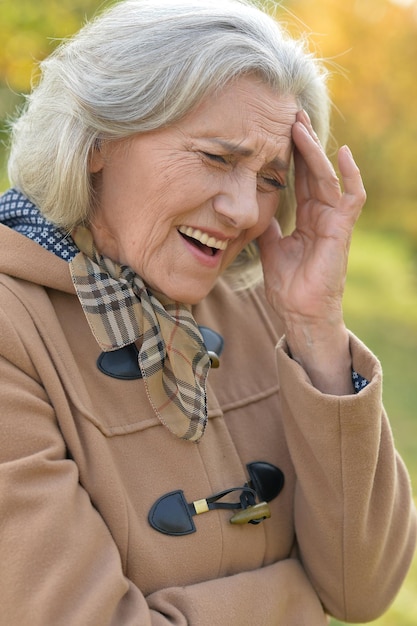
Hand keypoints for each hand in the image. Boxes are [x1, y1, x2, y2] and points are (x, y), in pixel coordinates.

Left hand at [257, 110, 365, 393]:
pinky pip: (352, 197)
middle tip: (289, 114)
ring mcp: (333, 220)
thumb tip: (253, 205)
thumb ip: (267, 224)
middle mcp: (321, 214)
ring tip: (300, 125)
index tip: (277, 131)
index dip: (290, 156)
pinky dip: (349, 175)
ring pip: (326, 177)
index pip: (299, 179)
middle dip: (301, 143)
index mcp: (305, 218)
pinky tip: (342, 152)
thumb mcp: (269, 247)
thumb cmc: (287, 284)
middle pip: (312, 171)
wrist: (298, 311)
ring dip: (314, 151)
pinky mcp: (341, 229)